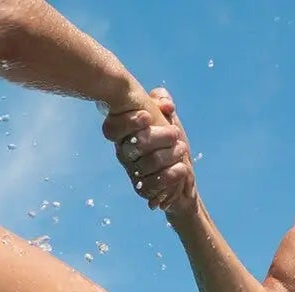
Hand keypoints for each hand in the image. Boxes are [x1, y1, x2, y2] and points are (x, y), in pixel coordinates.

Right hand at [103, 88, 196, 216]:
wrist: (182, 170)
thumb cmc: (170, 138)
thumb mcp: (167, 114)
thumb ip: (162, 100)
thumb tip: (166, 106)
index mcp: (124, 133)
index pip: (112, 128)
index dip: (128, 122)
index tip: (147, 117)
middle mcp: (125, 153)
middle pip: (136, 144)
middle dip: (159, 136)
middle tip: (174, 134)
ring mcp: (133, 172)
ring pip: (148, 163)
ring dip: (169, 154)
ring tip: (181, 149)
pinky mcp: (143, 189)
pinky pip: (153, 184)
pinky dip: (171, 175)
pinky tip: (181, 168)